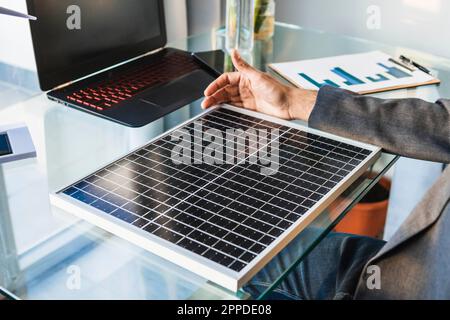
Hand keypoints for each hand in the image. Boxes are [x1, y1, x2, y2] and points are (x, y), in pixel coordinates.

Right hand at [202, 50, 317, 121]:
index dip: (215, 85)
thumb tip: (234, 51)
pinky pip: (234, 108)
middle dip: (214, 96)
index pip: (225, 79)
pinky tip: (220, 111)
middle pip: (224, 91)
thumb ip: (243, 66)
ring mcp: (247, 98)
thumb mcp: (257, 76)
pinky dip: (226, 109)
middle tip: (205, 103)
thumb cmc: (277, 90)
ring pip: (228, 100)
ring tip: (209, 108)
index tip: (208, 92)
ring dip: (218, 103)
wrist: (289, 105)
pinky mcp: (250, 108)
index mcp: (245, 77)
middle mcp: (245, 86)